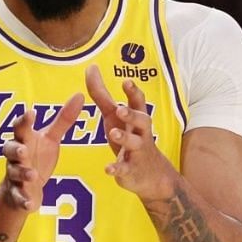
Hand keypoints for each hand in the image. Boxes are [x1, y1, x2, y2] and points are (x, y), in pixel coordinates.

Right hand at [0, 93, 83, 209]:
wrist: (22, 188)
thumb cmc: (36, 157)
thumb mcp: (51, 139)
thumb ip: (63, 120)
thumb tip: (80, 95)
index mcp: (24, 140)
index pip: (21, 127)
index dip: (24, 120)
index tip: (30, 113)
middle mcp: (15, 157)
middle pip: (9, 149)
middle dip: (16, 149)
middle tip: (23, 150)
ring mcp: (14, 176)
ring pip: (14, 173)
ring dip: (22, 174)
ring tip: (32, 175)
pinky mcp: (17, 194)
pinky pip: (18, 197)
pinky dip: (23, 200)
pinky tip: (31, 204)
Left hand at [84, 64, 175, 199]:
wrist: (150, 174)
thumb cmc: (130, 136)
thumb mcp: (114, 115)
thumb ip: (101, 94)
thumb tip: (91, 67)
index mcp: (136, 118)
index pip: (138, 102)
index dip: (133, 92)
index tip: (127, 82)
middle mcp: (141, 133)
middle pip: (143, 121)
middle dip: (132, 114)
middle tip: (120, 109)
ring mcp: (138, 152)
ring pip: (135, 144)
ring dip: (125, 138)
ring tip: (114, 133)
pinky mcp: (131, 170)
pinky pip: (125, 169)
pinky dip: (117, 169)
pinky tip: (108, 168)